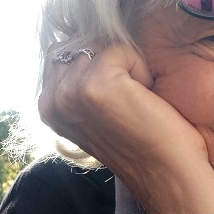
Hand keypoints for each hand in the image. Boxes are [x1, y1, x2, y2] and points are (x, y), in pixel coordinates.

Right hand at [39, 43, 213, 212]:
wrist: (166, 175)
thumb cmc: (142, 142)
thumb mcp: (95, 110)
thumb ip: (78, 80)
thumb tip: (79, 38)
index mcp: (46, 106)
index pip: (62, 51)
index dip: (96, 65)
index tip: (114, 103)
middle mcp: (51, 99)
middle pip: (81, 43)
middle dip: (110, 62)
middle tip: (128, 101)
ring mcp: (71, 91)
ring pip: (101, 44)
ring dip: (127, 66)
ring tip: (135, 102)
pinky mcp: (97, 83)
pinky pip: (121, 49)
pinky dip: (141, 68)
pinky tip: (144, 100)